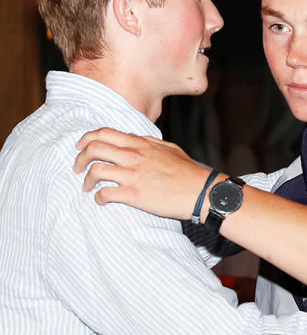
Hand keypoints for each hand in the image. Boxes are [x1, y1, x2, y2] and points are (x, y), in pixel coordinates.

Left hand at [73, 127, 210, 219]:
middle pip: (93, 149)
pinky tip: (101, 200)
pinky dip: (98, 197)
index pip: (104, 133)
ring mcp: (133, 175)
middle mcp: (133, 156)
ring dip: (86, 180)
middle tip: (78, 168)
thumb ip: (149, 143)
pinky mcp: (134, 195)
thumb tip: (135, 139)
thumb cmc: (189, 172)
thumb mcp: (170, 149)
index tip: (81, 147)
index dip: (87, 139)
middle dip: (80, 158)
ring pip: (95, 171)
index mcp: (141, 144)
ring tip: (87, 187)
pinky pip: (105, 194)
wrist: (201, 191)